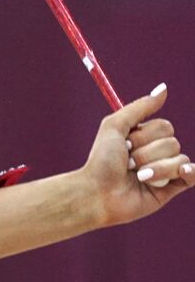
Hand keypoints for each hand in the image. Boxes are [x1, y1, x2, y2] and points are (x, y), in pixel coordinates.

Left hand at [82, 83, 194, 227]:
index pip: (164, 127)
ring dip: (155, 167)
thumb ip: (140, 107)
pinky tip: (183, 171)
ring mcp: (165, 171)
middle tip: (128, 163)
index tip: (124, 145)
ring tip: (137, 176)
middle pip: (172, 142)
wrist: (97, 193)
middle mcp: (156, 153)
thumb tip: (164, 88)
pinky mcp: (171, 189)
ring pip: (179, 159)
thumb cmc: (101, 161)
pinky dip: (192, 172)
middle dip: (147, 153)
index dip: (145, 135)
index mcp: (144, 138)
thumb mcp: (115, 126)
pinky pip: (193, 175)